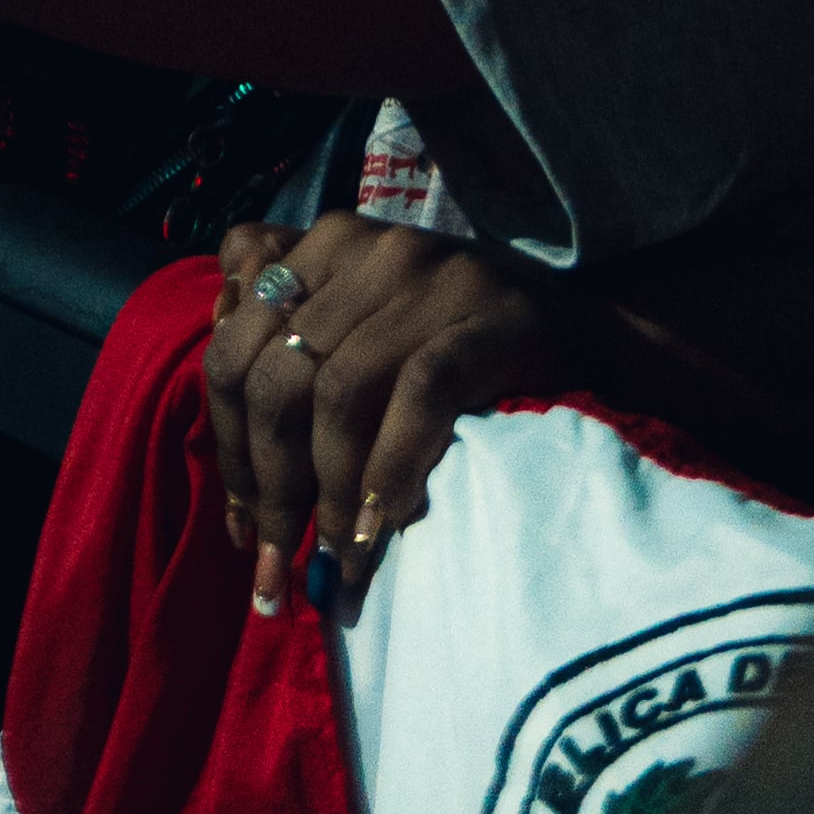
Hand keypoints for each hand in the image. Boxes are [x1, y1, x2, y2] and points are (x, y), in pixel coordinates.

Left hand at [205, 208, 556, 612]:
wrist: (585, 328)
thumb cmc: (457, 341)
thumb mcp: (364, 325)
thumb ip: (293, 348)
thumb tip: (231, 455)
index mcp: (319, 245)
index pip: (231, 346)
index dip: (228, 445)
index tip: (240, 527)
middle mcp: (363, 247)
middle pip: (275, 377)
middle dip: (269, 487)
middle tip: (275, 566)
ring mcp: (426, 276)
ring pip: (336, 393)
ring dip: (326, 498)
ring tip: (331, 567)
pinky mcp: (487, 316)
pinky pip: (418, 396)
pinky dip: (388, 473)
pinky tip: (376, 532)